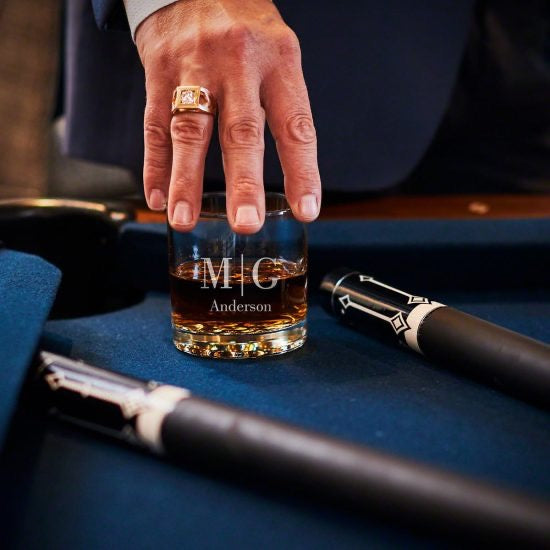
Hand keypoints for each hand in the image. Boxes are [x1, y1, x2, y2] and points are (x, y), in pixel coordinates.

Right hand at [135, 0, 320, 233]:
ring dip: (186, 180)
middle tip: (245, 223)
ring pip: (189, 130)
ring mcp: (194, 69)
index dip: (302, 171)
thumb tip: (291, 176)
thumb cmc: (247, 28)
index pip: (295, 126)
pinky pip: (154, 124)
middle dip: (243, 183)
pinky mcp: (158, 72)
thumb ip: (282, 106)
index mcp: (278, 61)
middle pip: (240, 131)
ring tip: (185, 219)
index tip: (306, 211)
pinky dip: (155, 164)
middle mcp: (237, 65)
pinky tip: (157, 197)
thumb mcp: (279, 53)